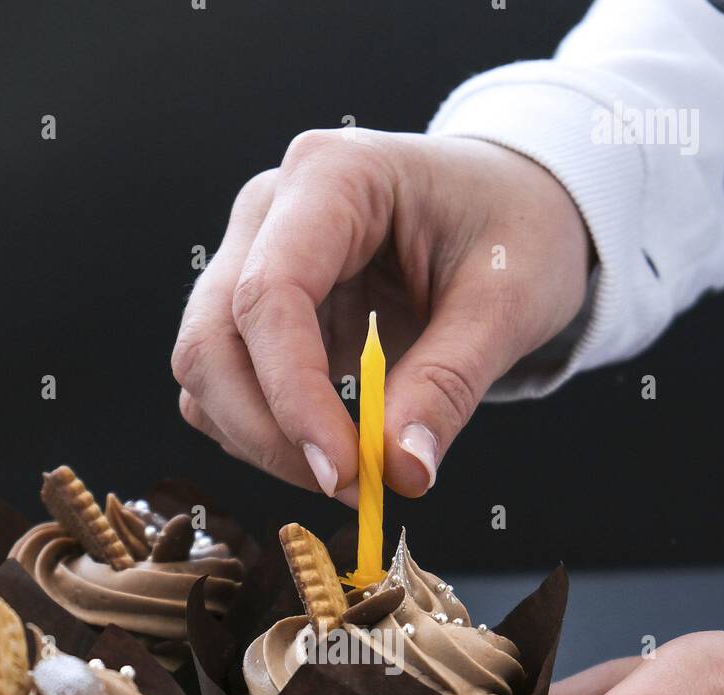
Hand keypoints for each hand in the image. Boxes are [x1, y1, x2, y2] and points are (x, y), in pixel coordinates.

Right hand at [172, 129, 589, 500]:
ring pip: (206, 372)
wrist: (514, 205)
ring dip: (262, 442)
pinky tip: (330, 449)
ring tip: (352, 473)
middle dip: (269, 433)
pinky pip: (225, 387)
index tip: (342, 473)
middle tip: (350, 488)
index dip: (294, 397)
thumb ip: (448, 385)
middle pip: (213, 341)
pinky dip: (264, 435)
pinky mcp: (254, 311)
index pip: (269, 296)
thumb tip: (400, 473)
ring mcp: (251, 258)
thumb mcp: (507, 302)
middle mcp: (269, 211)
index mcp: (331, 176)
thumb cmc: (517, 230)